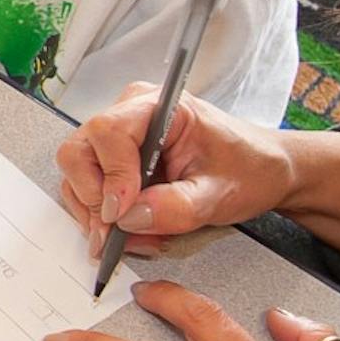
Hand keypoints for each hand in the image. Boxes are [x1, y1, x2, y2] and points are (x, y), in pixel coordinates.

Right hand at [56, 84, 292, 259]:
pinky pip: (88, 187)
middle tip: (116, 230)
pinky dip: (101, 215)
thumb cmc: (249, 168)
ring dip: (95, 211)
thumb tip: (130, 218)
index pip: (108, 131)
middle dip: (94, 197)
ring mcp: (119, 137)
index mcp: (160, 106)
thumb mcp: (220, 194)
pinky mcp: (116, 160)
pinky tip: (131, 228)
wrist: (262, 170)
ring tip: (131, 235)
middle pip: (79, 151)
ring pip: (77, 173)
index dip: (111, 176)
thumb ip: (177, 207)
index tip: (122, 212)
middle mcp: (131, 114)